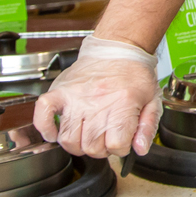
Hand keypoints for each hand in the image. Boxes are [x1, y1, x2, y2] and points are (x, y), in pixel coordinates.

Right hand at [33, 35, 160, 159]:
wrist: (120, 47)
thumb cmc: (135, 72)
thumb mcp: (152, 100)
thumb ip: (148, 127)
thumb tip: (140, 149)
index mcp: (121, 105)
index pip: (115, 146)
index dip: (120, 148)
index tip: (122, 140)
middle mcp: (97, 103)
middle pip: (91, 147)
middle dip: (100, 148)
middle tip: (104, 138)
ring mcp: (76, 98)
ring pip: (68, 139)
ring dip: (77, 144)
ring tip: (86, 135)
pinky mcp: (60, 91)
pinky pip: (43, 113)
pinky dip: (46, 127)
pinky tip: (54, 133)